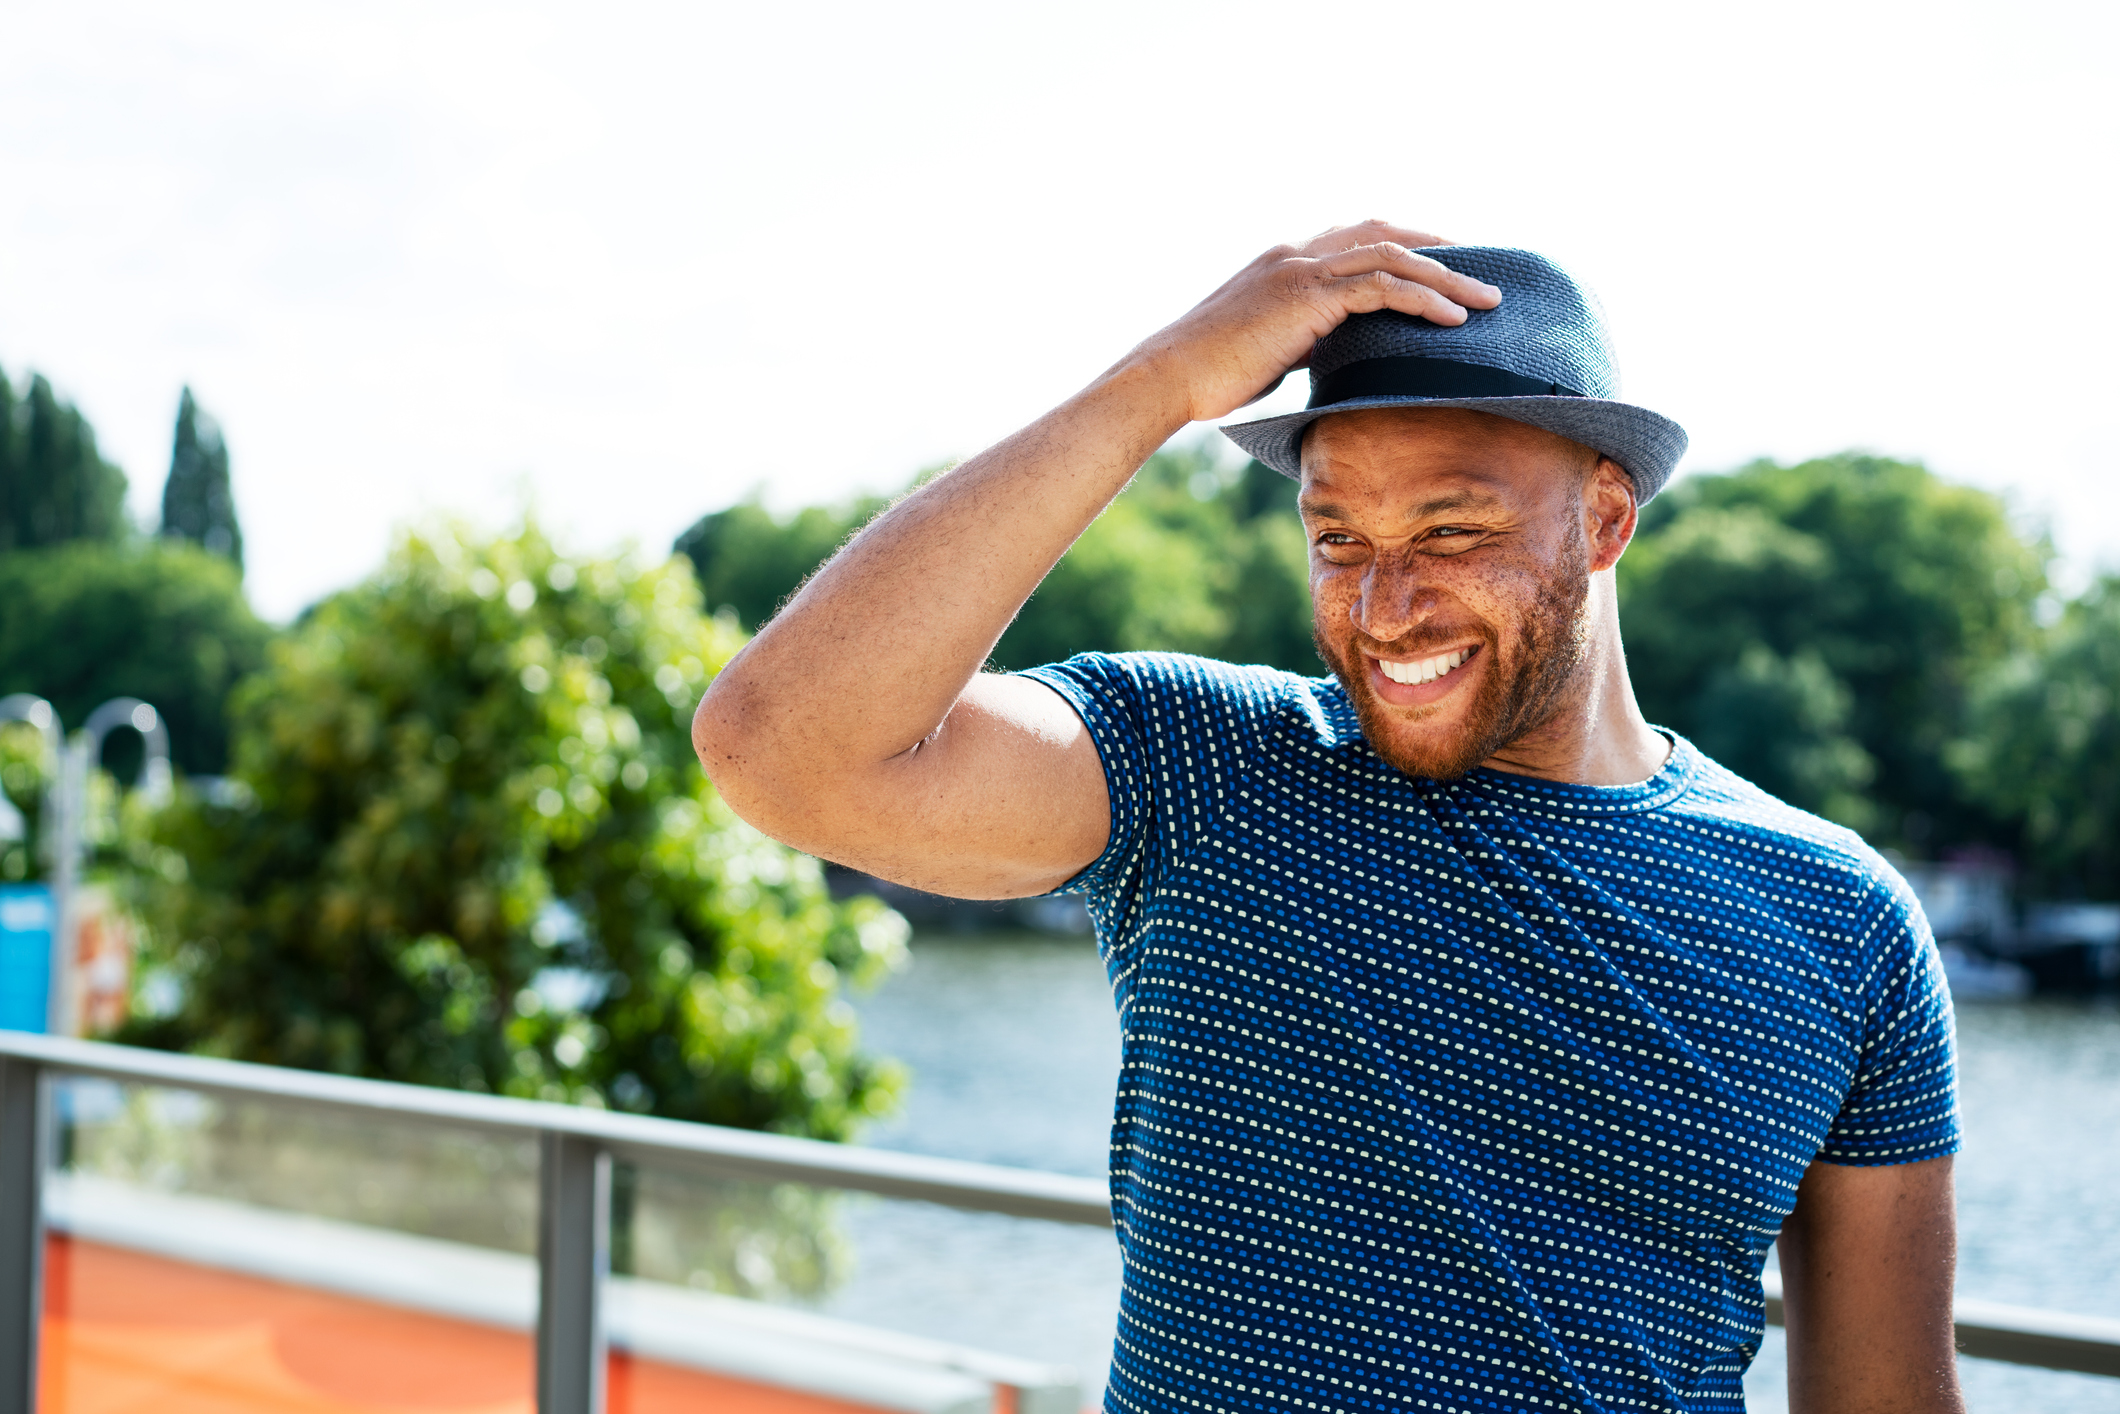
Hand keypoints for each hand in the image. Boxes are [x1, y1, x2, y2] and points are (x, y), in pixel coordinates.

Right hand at [1124, 220, 1504, 424]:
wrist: (1169, 376)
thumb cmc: (1210, 375)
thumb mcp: (1270, 348)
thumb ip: (1308, 338)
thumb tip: (1343, 357)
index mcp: (1287, 260)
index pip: (1361, 237)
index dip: (1409, 247)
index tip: (1447, 268)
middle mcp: (1296, 252)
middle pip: (1386, 232)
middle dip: (1441, 249)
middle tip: (1484, 273)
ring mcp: (1300, 268)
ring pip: (1392, 255)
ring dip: (1448, 275)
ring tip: (1488, 300)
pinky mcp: (1305, 295)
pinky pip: (1380, 286)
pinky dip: (1422, 298)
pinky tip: (1453, 319)